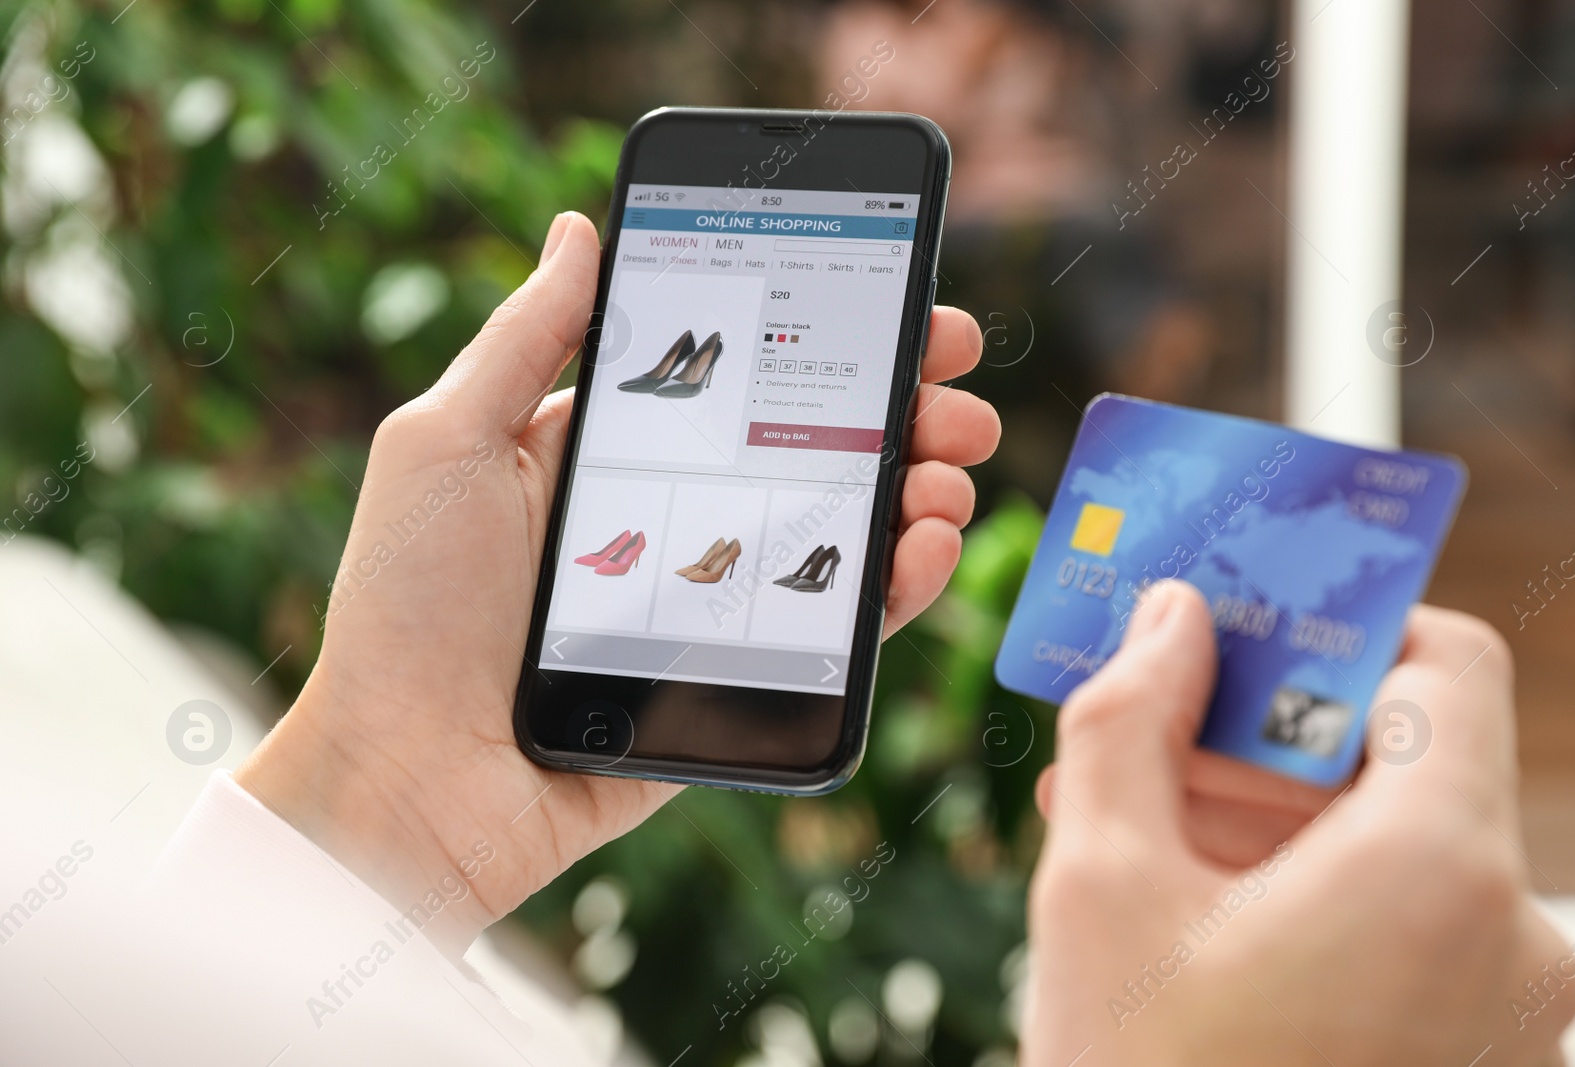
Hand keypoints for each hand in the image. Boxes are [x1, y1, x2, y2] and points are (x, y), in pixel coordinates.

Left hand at [236, 212, 1000, 954]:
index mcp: (615, 452)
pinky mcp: (742, 677)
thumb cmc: (408, 607)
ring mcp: (718, 598)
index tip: (900, 304)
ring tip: (948, 468)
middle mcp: (678, 517)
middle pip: (816, 446)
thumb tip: (581, 228)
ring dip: (916, 487)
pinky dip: (899, 583)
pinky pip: (840, 626)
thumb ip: (526, 338)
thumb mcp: (449, 444)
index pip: (744, 379)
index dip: (827, 338)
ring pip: (845, 530)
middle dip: (901, 409)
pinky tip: (923, 544)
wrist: (408, 782)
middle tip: (953, 396)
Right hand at [1024, 580, 1574, 1065]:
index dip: (1336, 624)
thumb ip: (1131, 717)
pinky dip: (1322, 899)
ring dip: (1280, 818)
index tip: (1240, 635)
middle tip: (1158, 733)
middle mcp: (1513, 934)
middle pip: (1409, 758)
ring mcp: (1512, 1014)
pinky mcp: (1482, 1063)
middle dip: (1273, 732)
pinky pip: (1417, 932)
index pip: (1441, 659)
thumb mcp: (1101, 883)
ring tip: (1152, 831)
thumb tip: (1167, 616)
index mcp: (1437, 866)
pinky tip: (1205, 920)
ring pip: (1404, 849)